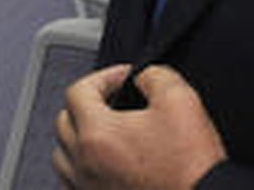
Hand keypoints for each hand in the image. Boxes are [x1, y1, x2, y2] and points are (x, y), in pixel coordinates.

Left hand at [53, 63, 226, 188]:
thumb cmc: (190, 166)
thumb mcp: (180, 100)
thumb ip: (155, 75)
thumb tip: (144, 77)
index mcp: (97, 134)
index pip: (78, 91)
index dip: (104, 76)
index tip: (125, 78)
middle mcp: (84, 164)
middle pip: (64, 121)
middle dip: (88, 103)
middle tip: (115, 100)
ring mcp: (88, 189)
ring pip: (63, 156)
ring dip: (79, 137)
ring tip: (106, 132)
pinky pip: (75, 184)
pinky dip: (84, 168)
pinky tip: (106, 164)